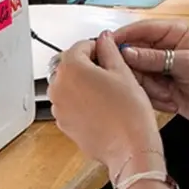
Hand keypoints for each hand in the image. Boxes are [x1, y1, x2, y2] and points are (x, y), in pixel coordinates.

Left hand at [47, 34, 159, 181]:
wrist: (129, 149)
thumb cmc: (129, 114)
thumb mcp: (123, 72)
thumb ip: (110, 50)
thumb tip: (104, 39)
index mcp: (70, 69)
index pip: (80, 46)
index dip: (98, 47)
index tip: (108, 52)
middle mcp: (58, 87)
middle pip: (70, 66)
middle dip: (88, 65)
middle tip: (111, 72)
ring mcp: (58, 108)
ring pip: (69, 86)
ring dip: (84, 84)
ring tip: (108, 92)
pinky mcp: (64, 124)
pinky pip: (70, 105)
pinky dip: (82, 102)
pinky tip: (102, 107)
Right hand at [109, 20, 188, 131]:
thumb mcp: (187, 64)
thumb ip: (155, 58)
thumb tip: (127, 51)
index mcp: (175, 33)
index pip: (142, 29)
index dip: (124, 36)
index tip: (107, 44)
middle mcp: (165, 47)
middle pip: (133, 52)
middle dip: (138, 69)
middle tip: (146, 79)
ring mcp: (160, 67)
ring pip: (136, 73)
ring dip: (150, 86)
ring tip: (168, 93)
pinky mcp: (158, 85)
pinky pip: (142, 89)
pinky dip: (154, 97)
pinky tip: (171, 100)